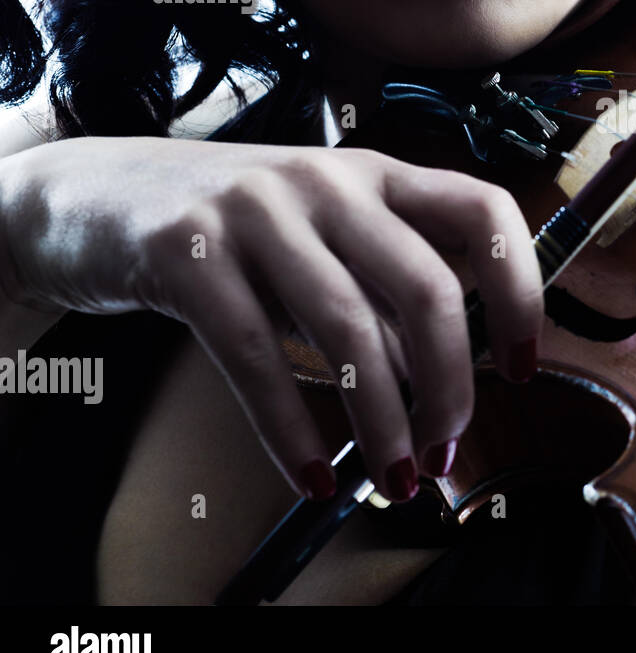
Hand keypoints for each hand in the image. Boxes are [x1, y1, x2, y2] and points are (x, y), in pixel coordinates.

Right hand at [0, 136, 542, 503]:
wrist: (95, 195)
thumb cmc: (231, 226)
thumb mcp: (323, 233)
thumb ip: (384, 286)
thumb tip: (448, 375)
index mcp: (376, 174)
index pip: (484, 211)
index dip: (520, 291)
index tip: (524, 365)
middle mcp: (327, 182)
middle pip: (426, 289)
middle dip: (452, 387)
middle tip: (445, 449)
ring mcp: (255, 212)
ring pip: (348, 331)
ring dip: (381, 424)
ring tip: (392, 479)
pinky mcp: (187, 253)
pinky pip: (256, 356)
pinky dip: (290, 429)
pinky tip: (311, 475)